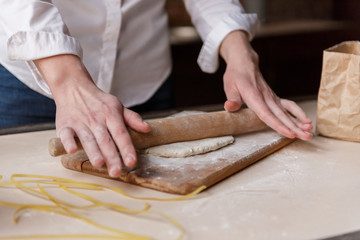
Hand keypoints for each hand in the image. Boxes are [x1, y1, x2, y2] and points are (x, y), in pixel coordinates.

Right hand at [34, 55, 150, 176]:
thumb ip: (132, 118)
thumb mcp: (117, 106)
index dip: (126, 148)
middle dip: (111, 156)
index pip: (121, 133)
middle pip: (105, 140)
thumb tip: (148, 129)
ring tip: (99, 164)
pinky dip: (68, 142)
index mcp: (111, 115)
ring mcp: (80, 122)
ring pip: (87, 138)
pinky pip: (66, 133)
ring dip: (93, 151)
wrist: (74, 87)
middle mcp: (96, 119)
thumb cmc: (99, 101)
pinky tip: (72, 150)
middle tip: (116, 172)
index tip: (131, 161)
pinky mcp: (64, 124)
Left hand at [219, 31, 312, 139]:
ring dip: (299, 122)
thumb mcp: (229, 86)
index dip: (278, 125)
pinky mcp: (275, 98)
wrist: (245, 63)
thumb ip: (232, 99)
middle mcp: (267, 97)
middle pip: (282, 115)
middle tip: (307, 137)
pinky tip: (306, 122)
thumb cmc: (236, 76)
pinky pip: (289, 106)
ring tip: (309, 132)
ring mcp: (272, 97)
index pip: (267, 114)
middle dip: (295, 127)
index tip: (290, 134)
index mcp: (254, 96)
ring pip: (287, 112)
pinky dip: (298, 114)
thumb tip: (230, 107)